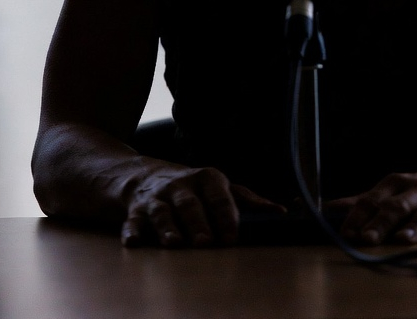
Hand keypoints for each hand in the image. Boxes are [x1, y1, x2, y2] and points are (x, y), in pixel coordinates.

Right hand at [121, 163, 286, 247]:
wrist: (144, 175)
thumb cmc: (193, 187)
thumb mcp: (220, 187)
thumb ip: (247, 200)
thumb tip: (281, 212)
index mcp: (206, 179)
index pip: (219, 196)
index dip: (226, 216)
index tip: (232, 237)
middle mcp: (181, 186)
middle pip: (190, 205)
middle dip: (198, 223)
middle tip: (206, 243)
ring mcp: (157, 198)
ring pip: (162, 213)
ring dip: (168, 228)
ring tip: (175, 244)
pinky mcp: (135, 212)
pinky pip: (132, 222)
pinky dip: (132, 232)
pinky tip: (134, 242)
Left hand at [331, 162, 416, 244]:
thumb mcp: (392, 190)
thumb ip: (362, 202)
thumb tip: (326, 208)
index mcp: (397, 184)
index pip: (373, 199)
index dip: (358, 216)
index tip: (344, 233)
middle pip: (398, 206)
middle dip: (382, 222)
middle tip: (366, 239)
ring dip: (416, 226)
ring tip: (404, 240)